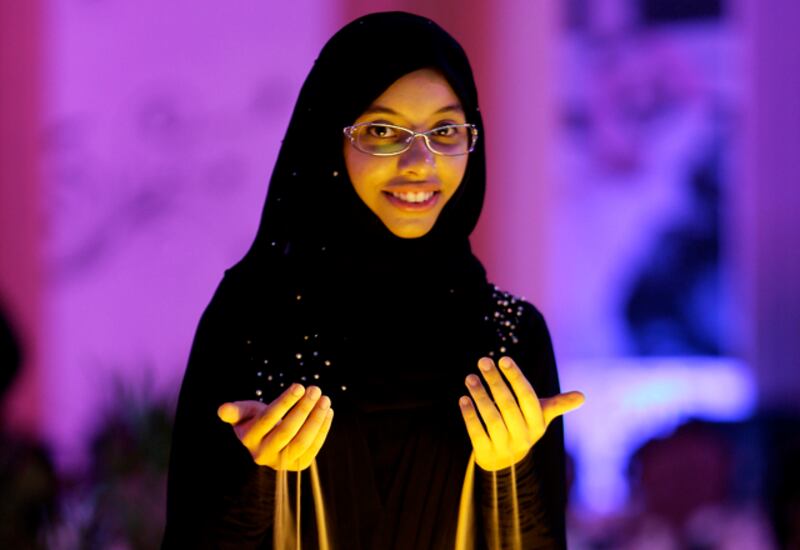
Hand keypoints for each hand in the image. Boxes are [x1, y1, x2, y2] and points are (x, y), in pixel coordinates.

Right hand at [218, 384, 333, 471]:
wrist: (266, 441)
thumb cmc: (256, 420)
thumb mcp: (244, 413)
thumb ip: (236, 411)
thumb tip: (222, 410)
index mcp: (248, 439)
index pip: (268, 418)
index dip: (285, 402)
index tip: (299, 386)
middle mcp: (263, 455)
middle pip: (286, 431)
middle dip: (303, 409)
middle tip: (316, 389)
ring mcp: (281, 463)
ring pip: (302, 442)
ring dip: (316, 420)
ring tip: (325, 400)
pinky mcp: (297, 465)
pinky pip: (313, 448)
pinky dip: (323, 430)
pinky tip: (328, 412)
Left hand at [459, 356, 583, 470]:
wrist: (507, 463)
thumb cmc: (523, 427)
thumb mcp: (540, 417)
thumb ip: (557, 405)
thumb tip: (583, 397)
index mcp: (538, 423)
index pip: (528, 397)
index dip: (516, 378)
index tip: (503, 359)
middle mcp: (524, 436)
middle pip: (508, 405)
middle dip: (495, 381)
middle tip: (483, 361)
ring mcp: (505, 446)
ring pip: (492, 419)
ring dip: (480, 396)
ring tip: (470, 377)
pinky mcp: (487, 454)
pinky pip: (477, 433)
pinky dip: (470, 415)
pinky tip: (463, 399)